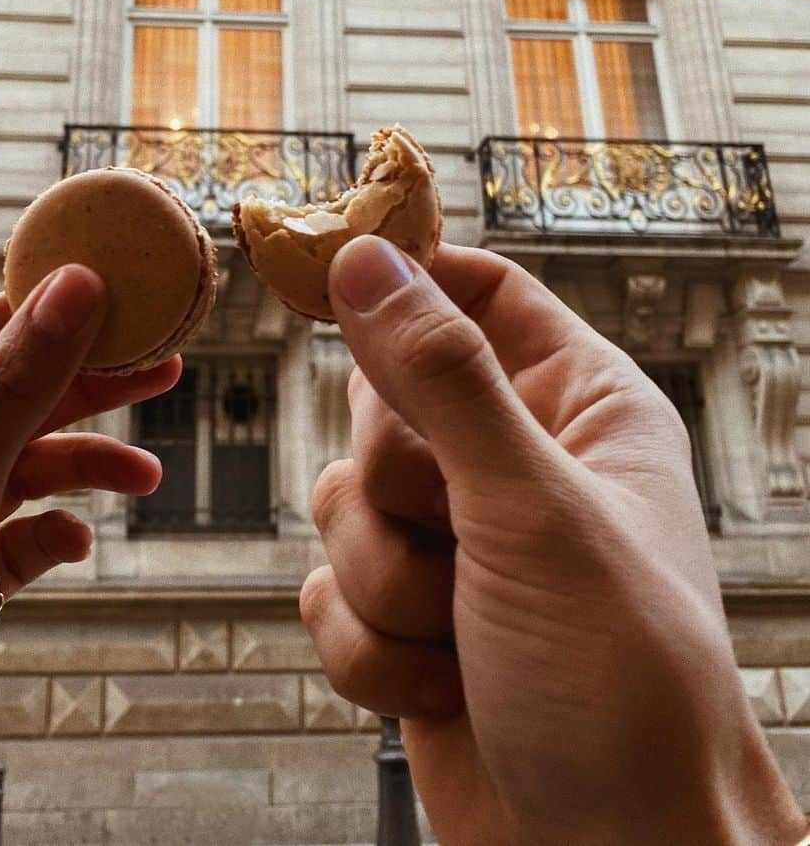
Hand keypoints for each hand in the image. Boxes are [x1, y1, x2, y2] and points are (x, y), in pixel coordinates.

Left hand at [0, 265, 177, 845]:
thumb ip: (10, 398)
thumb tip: (70, 292)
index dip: (27, 316)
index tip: (104, 299)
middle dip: (76, 391)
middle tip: (159, 367)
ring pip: (8, 476)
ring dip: (77, 470)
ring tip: (145, 473)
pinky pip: (6, 543)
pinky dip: (48, 537)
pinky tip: (76, 549)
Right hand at [300, 238, 805, 845]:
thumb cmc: (624, 686)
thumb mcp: (533, 512)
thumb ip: (442, 378)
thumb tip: (367, 260)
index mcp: (576, 407)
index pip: (477, 292)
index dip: (405, 282)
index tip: (329, 279)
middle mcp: (511, 465)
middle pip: (382, 400)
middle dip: (393, 486)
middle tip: (452, 530)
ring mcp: (454, 545)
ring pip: (340, 503)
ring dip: (383, 583)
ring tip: (461, 634)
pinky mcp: (405, 620)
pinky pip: (324, 593)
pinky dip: (369, 649)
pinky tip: (442, 688)